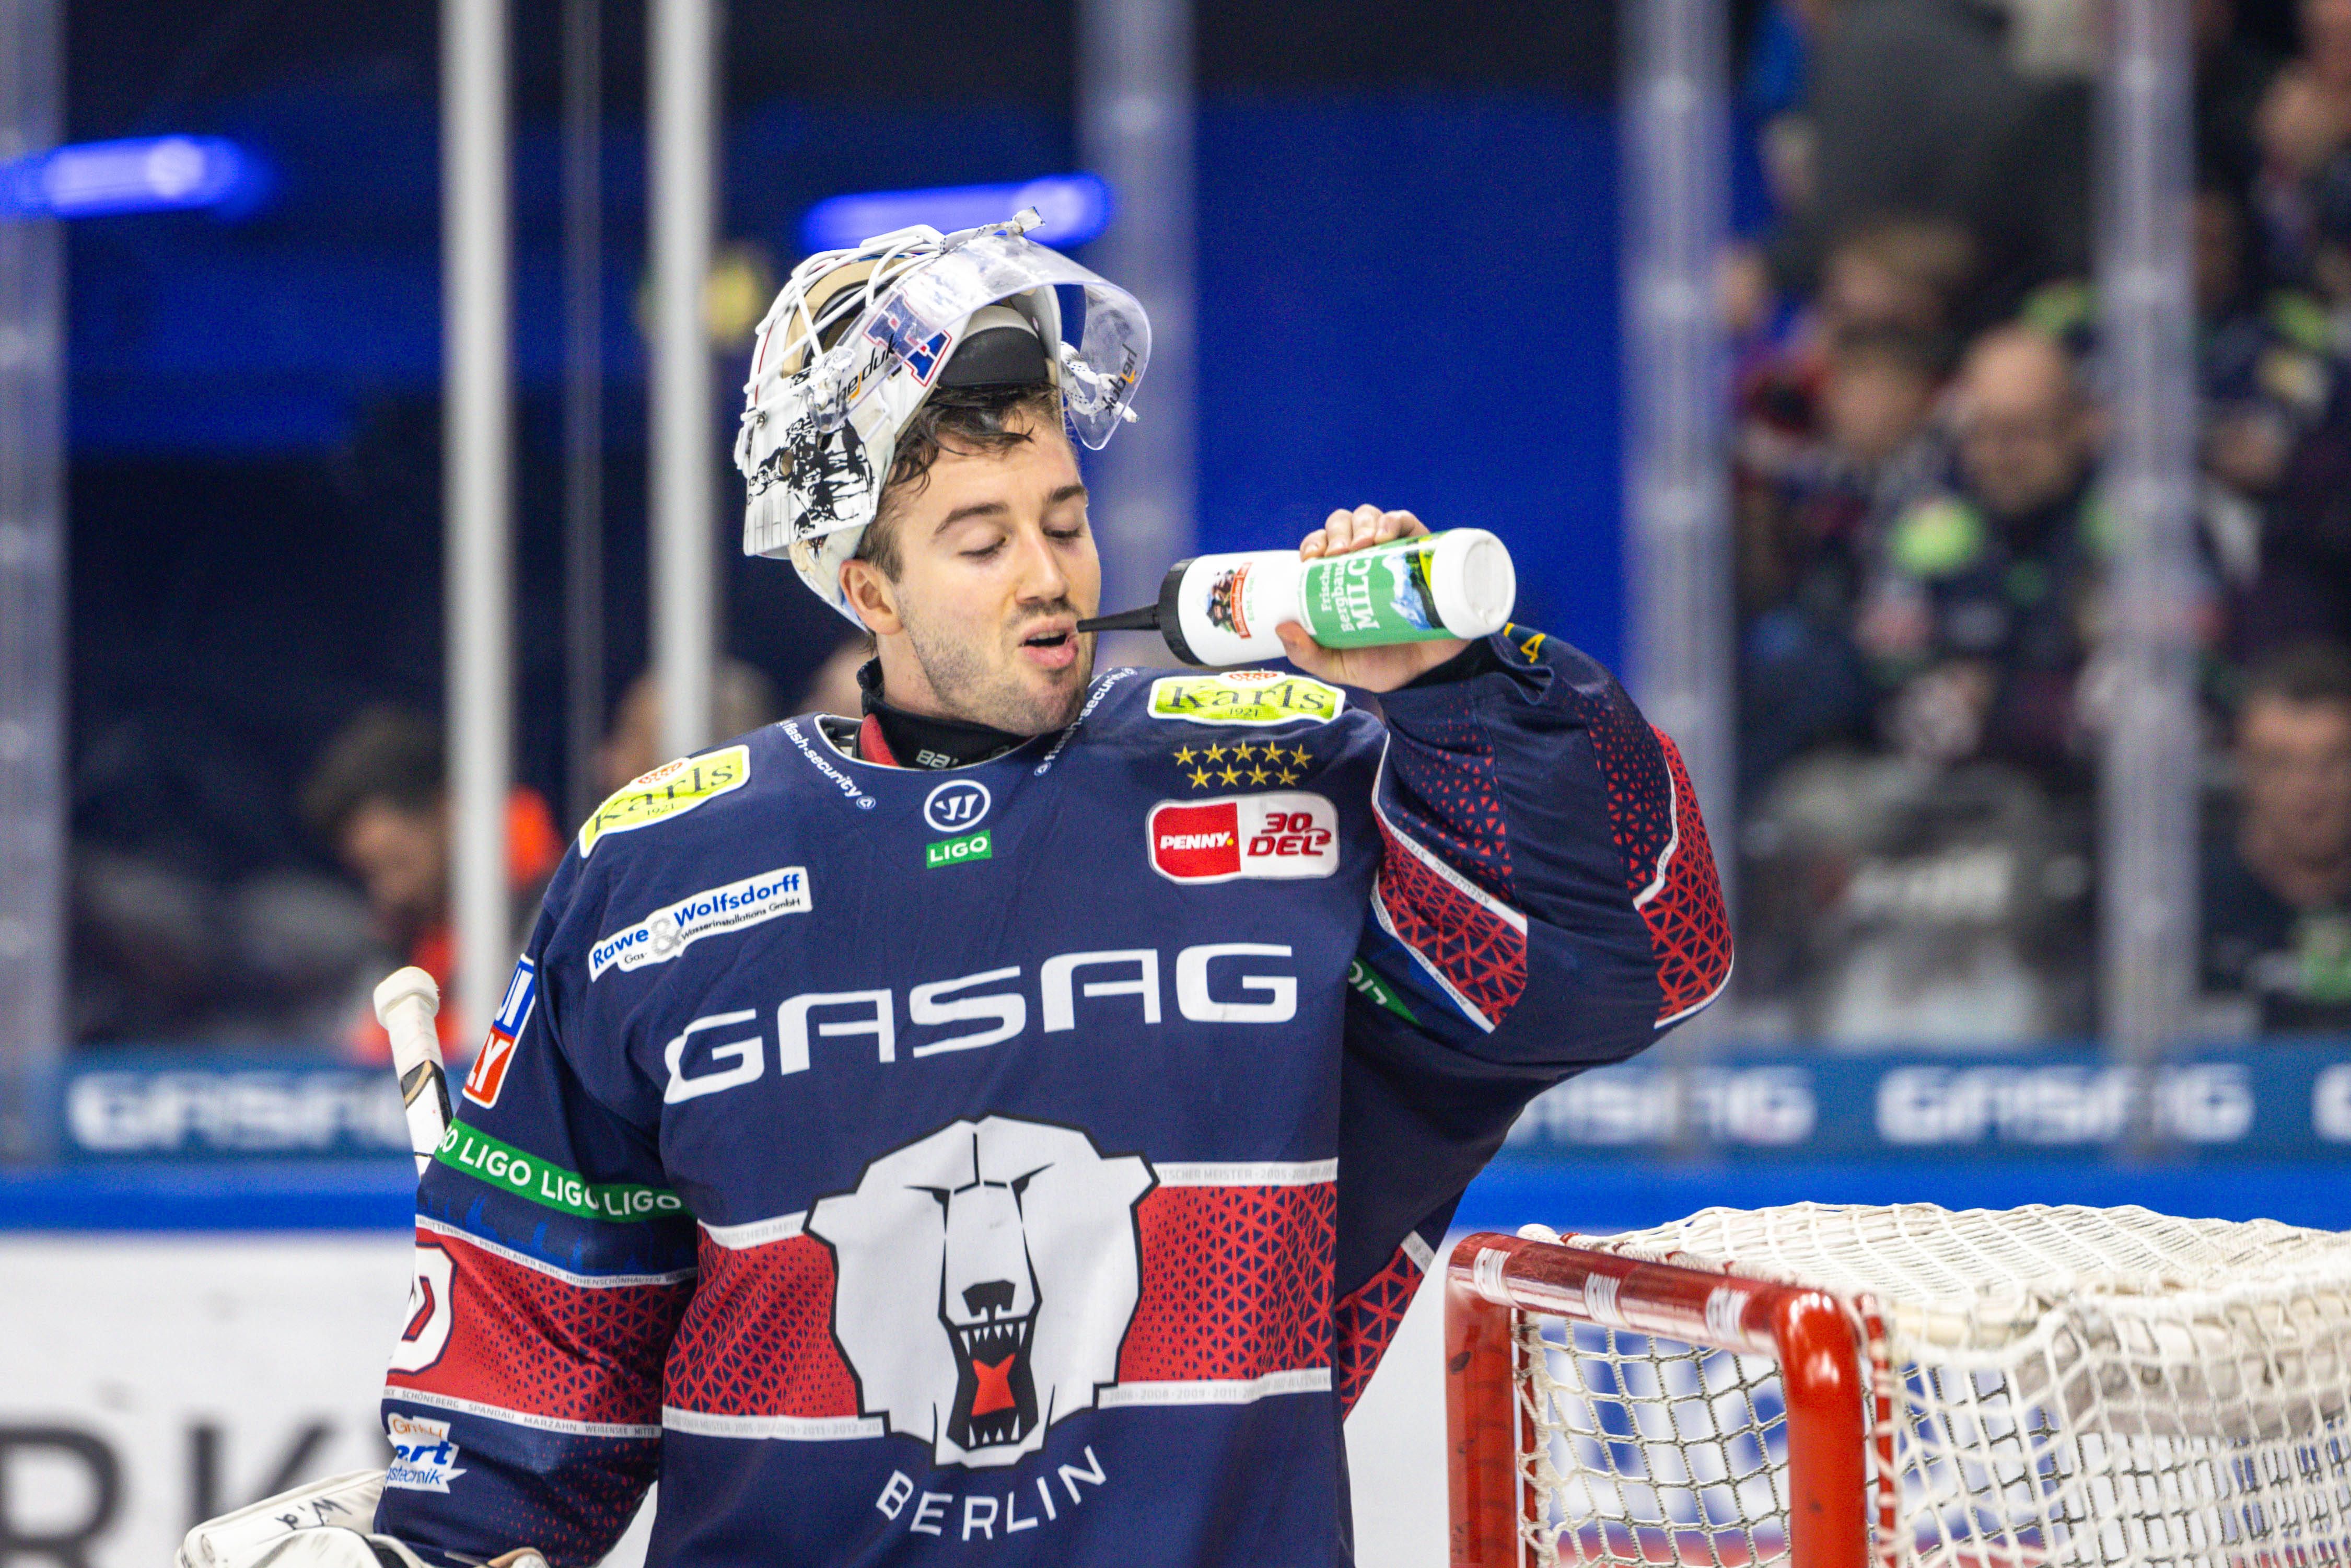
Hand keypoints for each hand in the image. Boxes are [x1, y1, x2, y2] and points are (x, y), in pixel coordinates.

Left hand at [1276, 505, 1469, 692]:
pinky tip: (1386, 535)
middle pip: (1342, 525)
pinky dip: (1393, 520)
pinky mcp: (1421, 550)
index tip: (1311, 559)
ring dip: (1362, 524)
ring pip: (1370, 517)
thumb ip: (1308, 655)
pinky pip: (1406, 520)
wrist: (1431, 670)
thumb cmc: (1383, 664)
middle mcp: (1365, 559)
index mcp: (1340, 578)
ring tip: (1362, 545)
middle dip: (1335, 532)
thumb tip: (1282, 627)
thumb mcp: (1339, 666)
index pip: (1320, 547)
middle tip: (1338, 554)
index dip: (1313, 544)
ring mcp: (1393, 551)